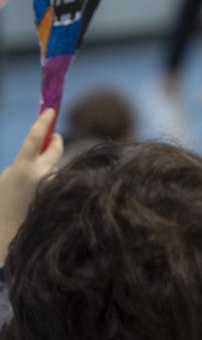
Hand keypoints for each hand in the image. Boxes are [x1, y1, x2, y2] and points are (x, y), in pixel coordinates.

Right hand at [0, 109, 63, 258]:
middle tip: (53, 135)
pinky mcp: (58, 191)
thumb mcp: (8, 176)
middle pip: (56, 146)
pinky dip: (50, 177)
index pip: (35, 138)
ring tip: (34, 180)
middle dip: (55, 140)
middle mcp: (41, 173)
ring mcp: (51, 183)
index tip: (50, 109)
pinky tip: (40, 190)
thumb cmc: (4, 200)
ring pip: (55, 164)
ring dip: (49, 164)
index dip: (43, 122)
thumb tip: (43, 150)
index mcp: (23, 167)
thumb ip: (25, 161)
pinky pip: (56, 177)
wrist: (8, 230)